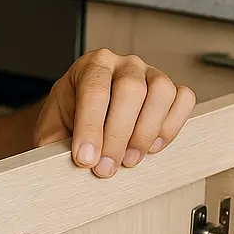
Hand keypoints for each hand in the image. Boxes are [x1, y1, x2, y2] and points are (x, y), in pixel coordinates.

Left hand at [34, 50, 195, 177]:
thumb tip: (58, 165)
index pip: (94, 90)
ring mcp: (149, 74)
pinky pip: (183, 100)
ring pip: (161, 92)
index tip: (85, 159)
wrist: (80, 120)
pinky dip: (171, 126)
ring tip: (129, 159)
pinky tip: (151, 146)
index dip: (90, 128)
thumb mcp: (51, 132)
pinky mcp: (170, 90)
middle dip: (117, 136)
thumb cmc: (67, 122)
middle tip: (106, 168)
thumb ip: (54, 145)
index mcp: (89, 66)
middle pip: (130, 90)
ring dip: (145, 132)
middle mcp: (122, 65)